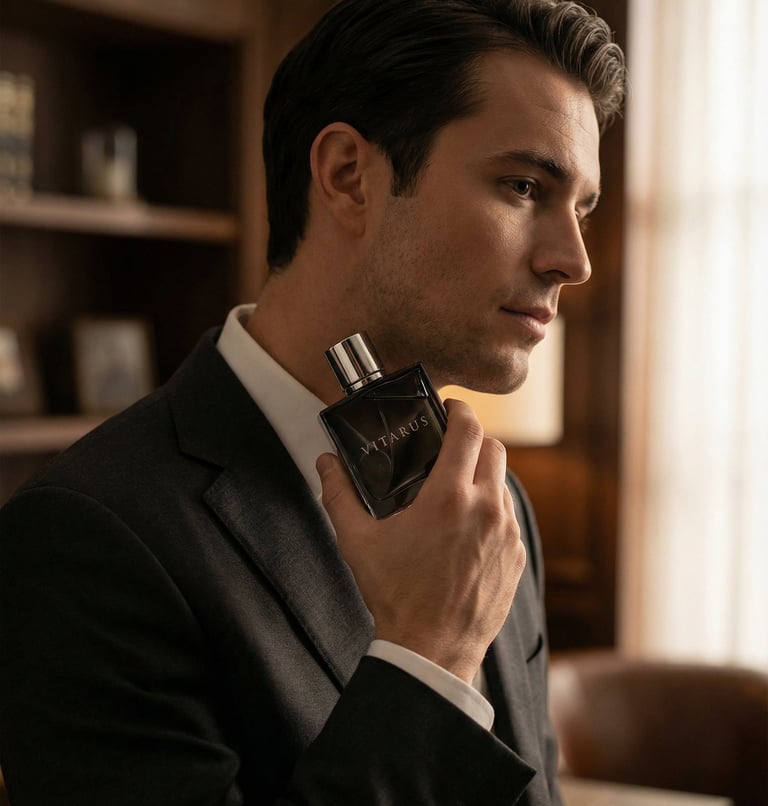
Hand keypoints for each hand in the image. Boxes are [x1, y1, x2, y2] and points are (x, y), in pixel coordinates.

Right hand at [316, 399, 525, 682]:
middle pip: (494, 448)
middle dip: (473, 440)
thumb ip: (338, 494)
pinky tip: (466, 530)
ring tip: (454, 492)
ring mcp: (507, 534)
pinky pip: (509, 518)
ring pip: (504, 484)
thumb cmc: (395, 595)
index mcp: (449, 497)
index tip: (448, 408)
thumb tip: (325, 462)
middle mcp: (486, 508)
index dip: (460, 409)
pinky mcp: (516, 557)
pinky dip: (492, 511)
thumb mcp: (358, 541)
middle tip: (449, 448)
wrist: (432, 651)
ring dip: (482, 477)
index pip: (469, 429)